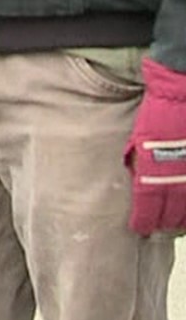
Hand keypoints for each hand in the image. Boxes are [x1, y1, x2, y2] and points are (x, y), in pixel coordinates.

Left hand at [127, 58, 185, 234]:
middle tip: (162, 228)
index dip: (144, 221)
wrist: (181, 92)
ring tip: (179, 225)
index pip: (147, 208)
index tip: (140, 228)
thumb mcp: (138, 140)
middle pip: (172, 215)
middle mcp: (176, 181)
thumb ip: (138, 163)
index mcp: (152, 174)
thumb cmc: (157, 113)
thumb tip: (137, 178)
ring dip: (184, 220)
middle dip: (166, 224)